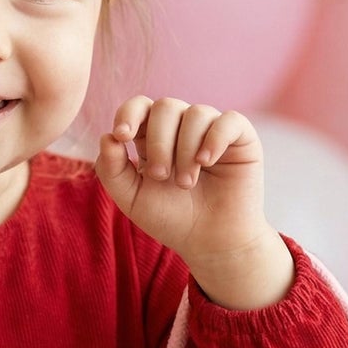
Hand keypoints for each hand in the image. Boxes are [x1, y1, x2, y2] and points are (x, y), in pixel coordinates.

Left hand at [95, 95, 276, 259]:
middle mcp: (182, 127)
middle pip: (165, 107)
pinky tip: (206, 162)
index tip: (123, 136)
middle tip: (161, 176)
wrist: (209, 242)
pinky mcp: (241, 138)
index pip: (139, 106)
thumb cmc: (171, 219)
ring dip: (185, 149)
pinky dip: (215, 138)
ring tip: (186, 183)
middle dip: (159, 141)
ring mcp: (211, 130)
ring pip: (196, 113)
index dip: (128, 113)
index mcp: (152, 136)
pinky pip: (229, 120)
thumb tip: (106, 137)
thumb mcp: (132, 199)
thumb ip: (112, 171)